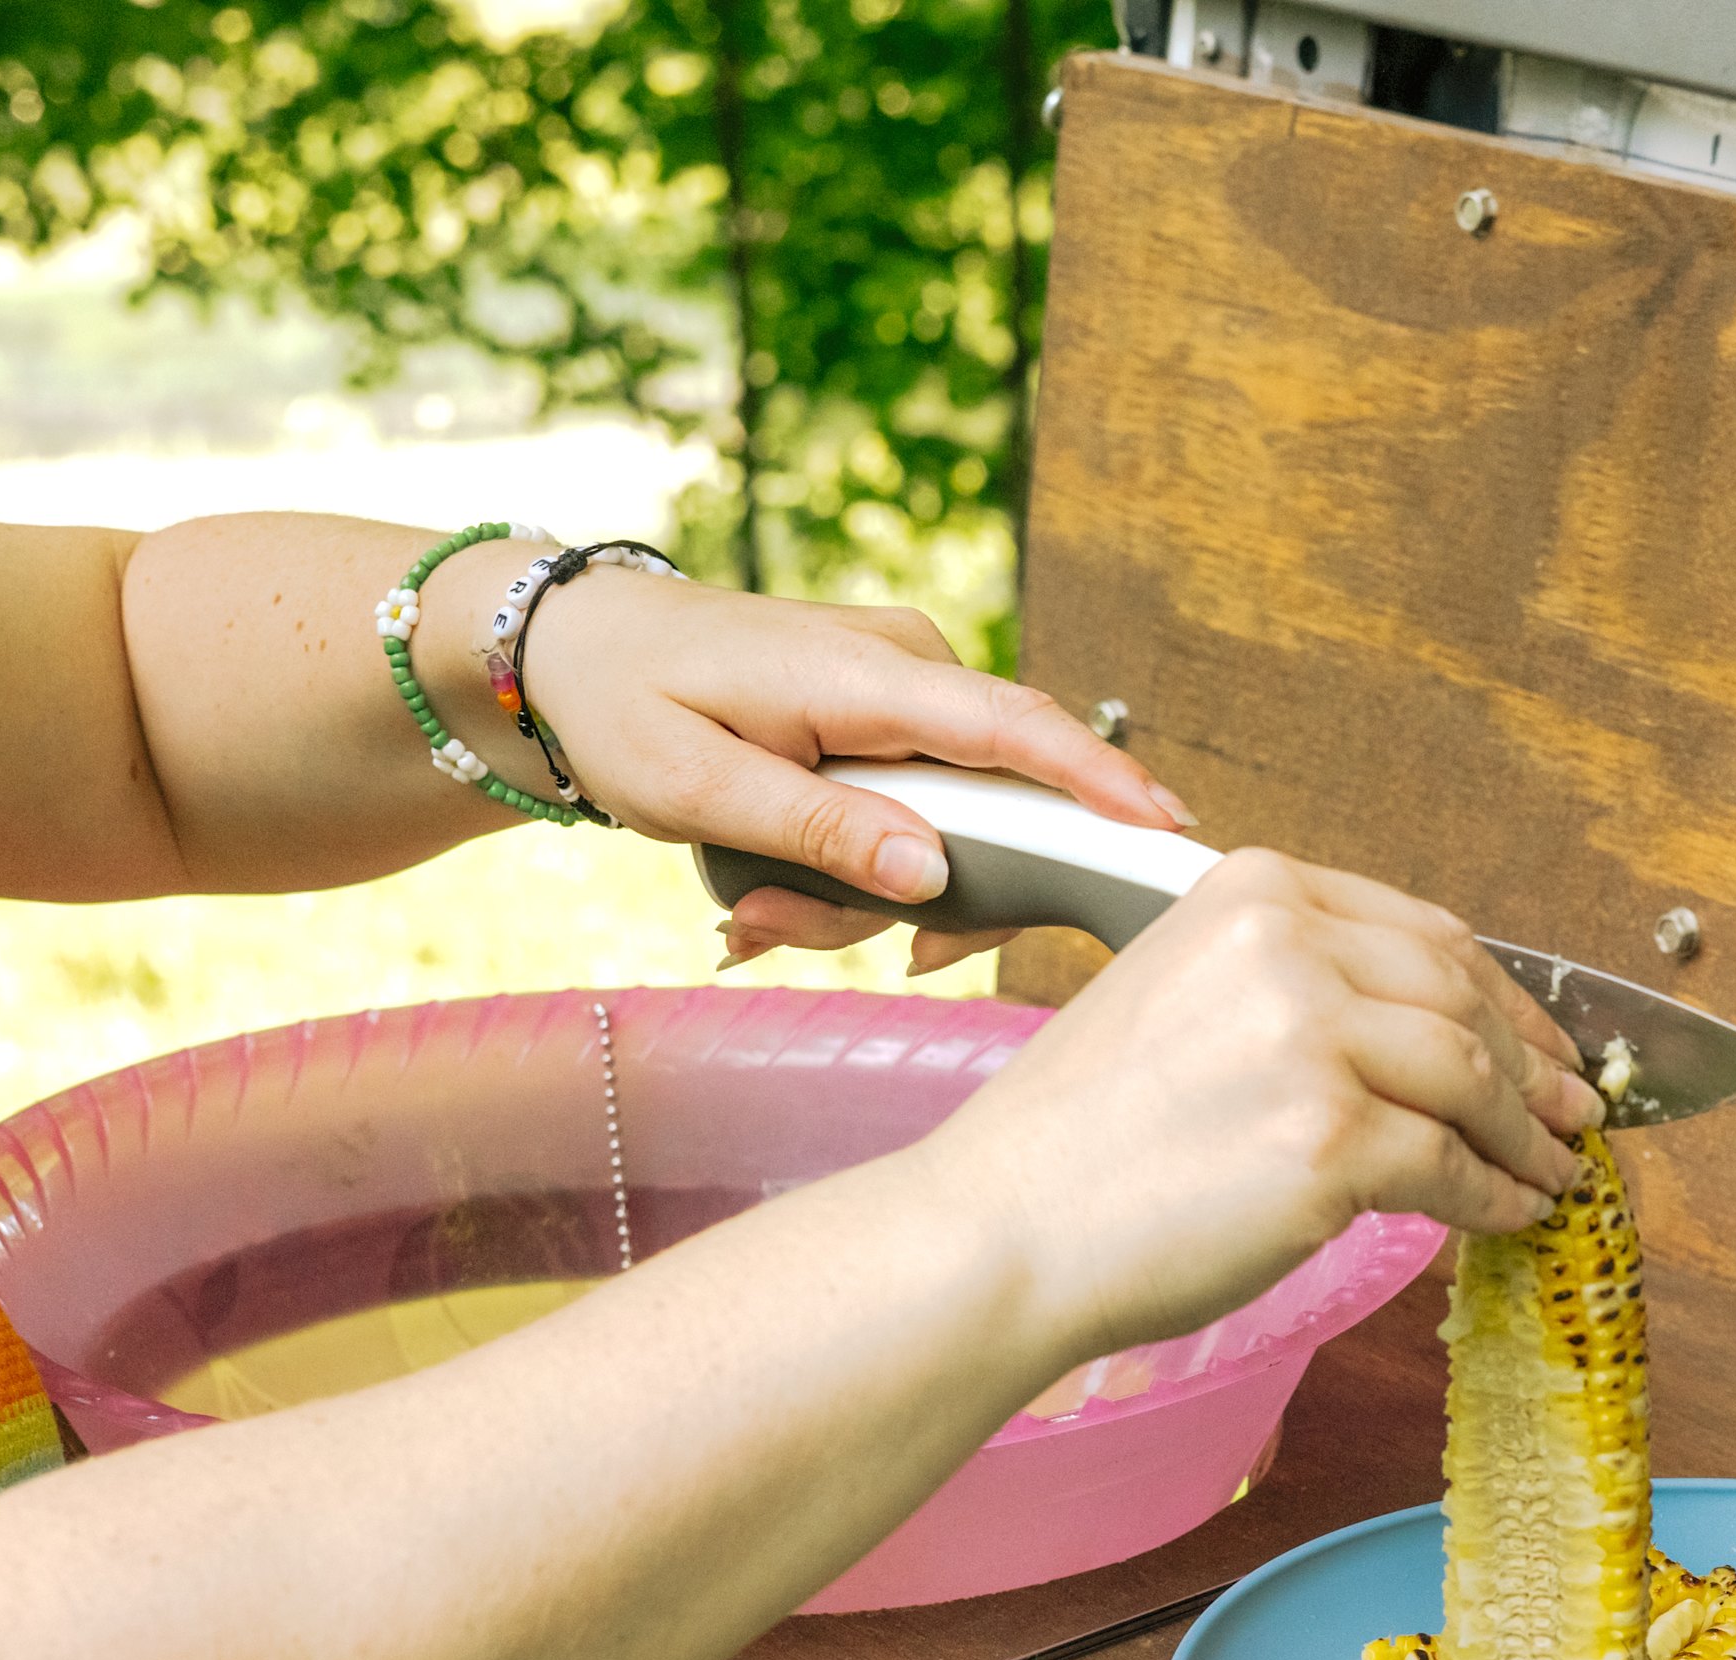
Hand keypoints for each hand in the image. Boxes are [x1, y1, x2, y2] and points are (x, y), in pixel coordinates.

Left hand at [499, 570, 1190, 975]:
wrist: (567, 648)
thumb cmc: (622, 703)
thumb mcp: (698, 785)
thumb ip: (821, 830)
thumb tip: (932, 873)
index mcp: (868, 672)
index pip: (1016, 729)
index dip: (1101, 784)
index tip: (1168, 833)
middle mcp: (909, 668)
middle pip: (995, 802)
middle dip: (916, 898)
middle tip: (777, 935)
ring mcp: (902, 692)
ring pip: (950, 823)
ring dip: (863, 895)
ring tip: (750, 918)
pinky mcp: (888, 718)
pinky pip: (917, 810)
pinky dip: (857, 869)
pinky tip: (772, 902)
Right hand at [933, 850, 1604, 1363]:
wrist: (1000, 1229)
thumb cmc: (1079, 1142)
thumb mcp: (1182, 998)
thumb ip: (1294, 989)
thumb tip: (1430, 1035)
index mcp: (1254, 891)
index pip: (1424, 933)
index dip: (1504, 995)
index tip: (1540, 1038)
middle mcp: (1288, 946)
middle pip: (1463, 998)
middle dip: (1535, 1061)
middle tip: (1576, 1109)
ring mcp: (1313, 1041)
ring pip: (1473, 1080)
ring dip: (1529, 1134)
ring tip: (1557, 1169)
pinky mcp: (1331, 1141)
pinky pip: (1455, 1169)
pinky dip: (1499, 1196)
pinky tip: (1514, 1213)